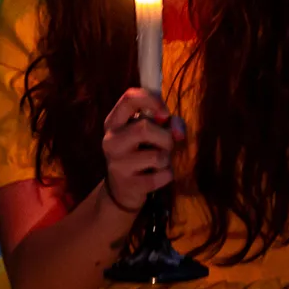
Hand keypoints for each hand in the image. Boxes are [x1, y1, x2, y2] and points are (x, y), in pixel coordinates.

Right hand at [100, 87, 183, 213]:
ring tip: (158, 163)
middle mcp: (110, 140)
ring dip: (166, 159)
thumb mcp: (148, 133)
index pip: (129, 98)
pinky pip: (161, 176)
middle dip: (165, 137)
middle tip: (165, 146)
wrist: (122, 190)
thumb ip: (166, 124)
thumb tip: (178, 132)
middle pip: (144, 127)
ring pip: (157, 155)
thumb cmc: (139, 153)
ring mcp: (117, 164)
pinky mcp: (129, 184)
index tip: (164, 113)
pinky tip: (156, 176)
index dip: (152, 100)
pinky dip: (166, 175)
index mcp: (114, 122)